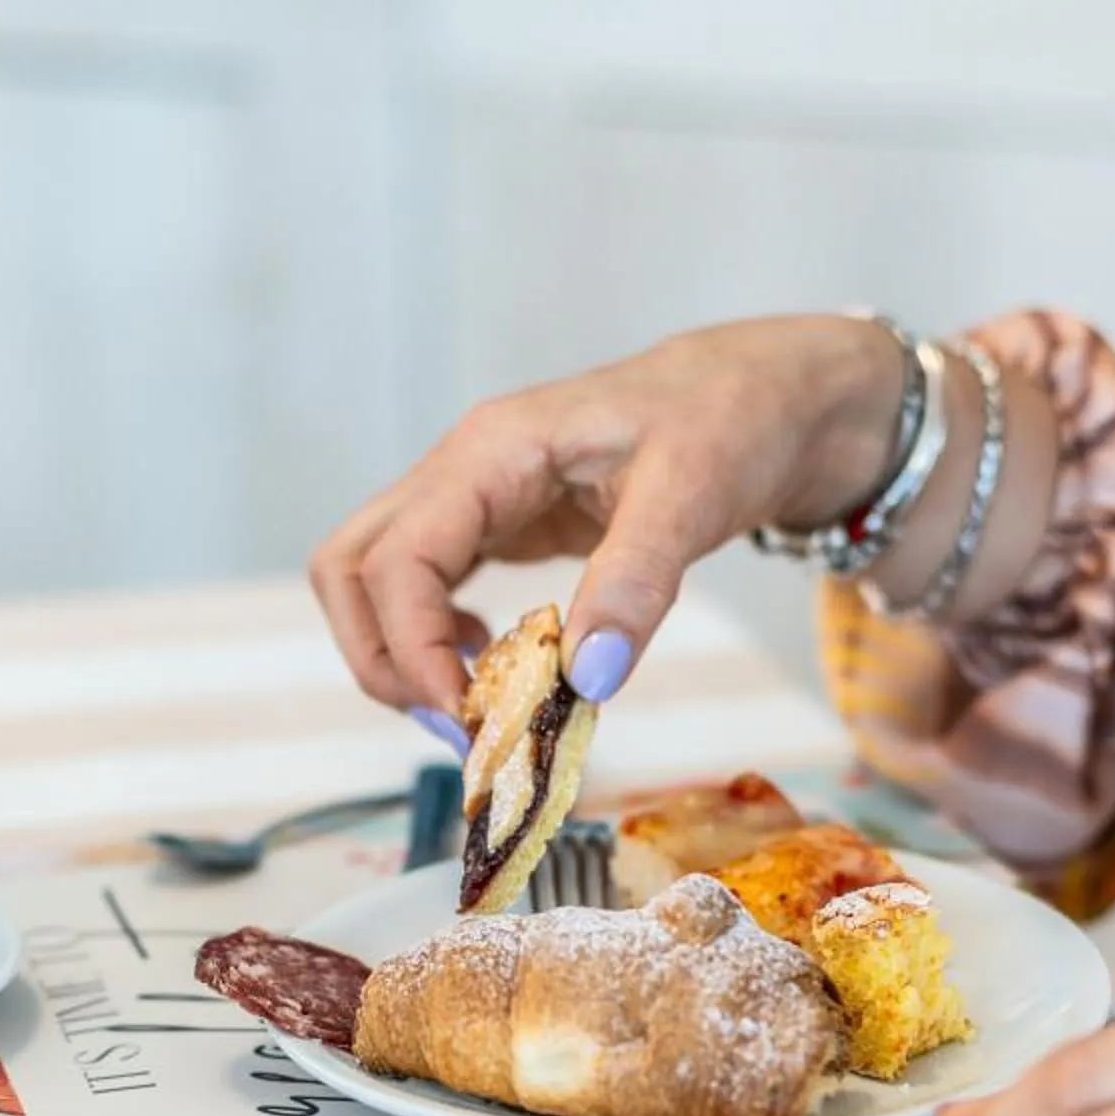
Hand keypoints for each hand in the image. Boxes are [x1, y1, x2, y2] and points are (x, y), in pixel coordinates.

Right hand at [310, 316, 904, 721]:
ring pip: (372, 578)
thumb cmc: (732, 419)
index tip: (470, 717)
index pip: (395, 559)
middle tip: (459, 722)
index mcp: (494, 451)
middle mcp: (463, 469)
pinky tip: (494, 661)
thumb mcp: (695, 495)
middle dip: (382, 658)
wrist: (765, 393)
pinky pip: (423, 585)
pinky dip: (434, 638)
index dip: (412, 649)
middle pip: (349, 567)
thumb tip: (588, 680)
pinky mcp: (496, 523)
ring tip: (473, 703)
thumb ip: (636, 583)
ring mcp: (473, 497)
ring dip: (399, 653)